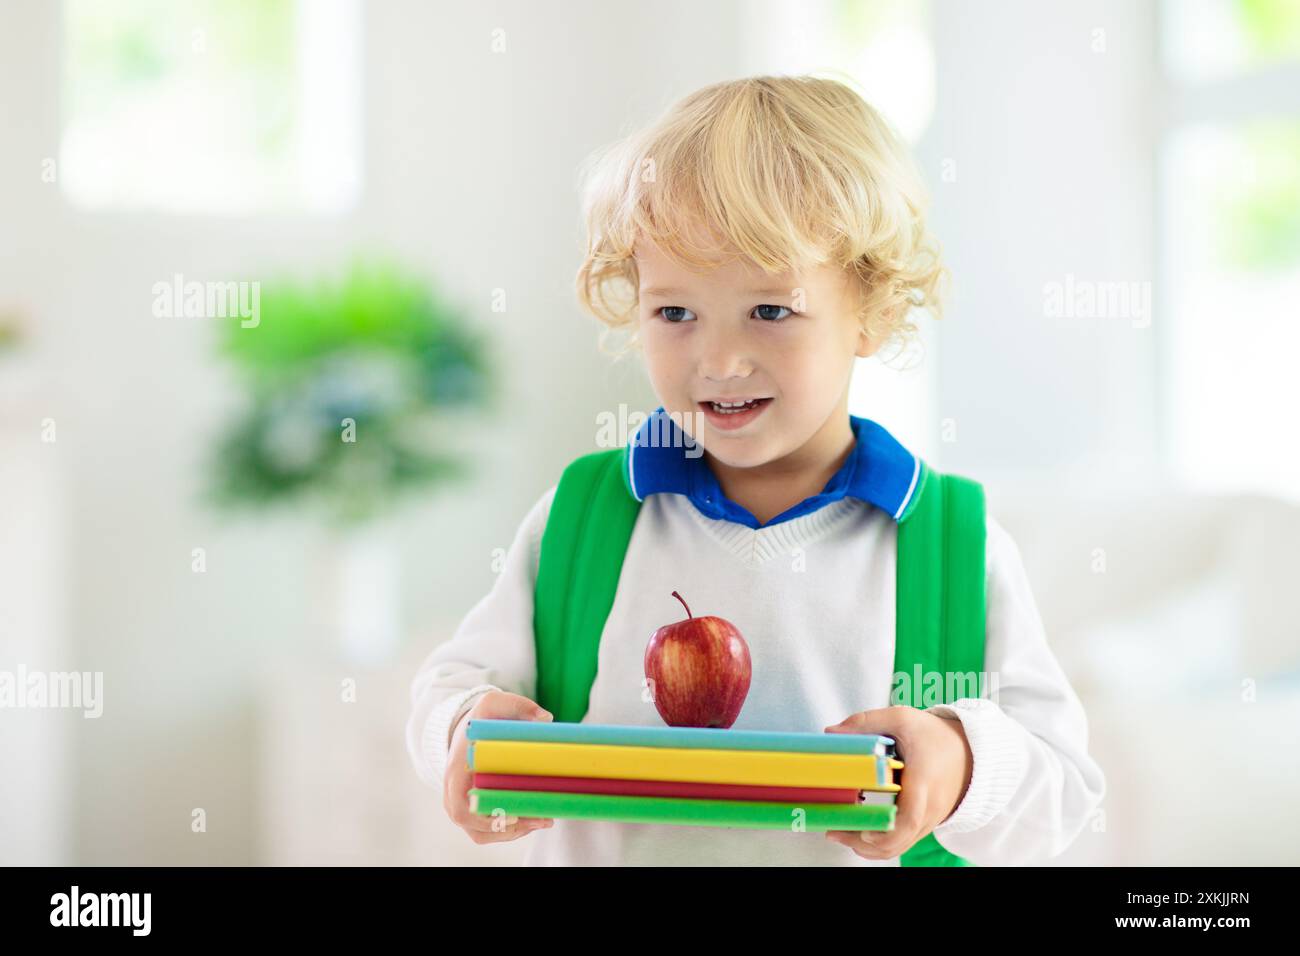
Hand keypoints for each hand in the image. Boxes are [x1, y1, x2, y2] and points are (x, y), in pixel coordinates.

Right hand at [444, 690, 555, 843]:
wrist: (465, 730)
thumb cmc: (481, 719)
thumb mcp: (494, 703)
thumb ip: (519, 705)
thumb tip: (546, 719)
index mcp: (455, 770)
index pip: (460, 806)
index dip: (484, 817)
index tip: (513, 813)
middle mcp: (452, 793)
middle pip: (474, 825)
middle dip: (509, 827)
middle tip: (541, 819)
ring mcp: (460, 804)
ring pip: (482, 833)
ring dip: (514, 832)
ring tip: (544, 820)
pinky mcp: (472, 811)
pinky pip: (487, 831)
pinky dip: (511, 830)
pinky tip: (535, 820)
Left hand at [821, 705, 972, 859]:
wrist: (969, 751)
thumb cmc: (935, 736)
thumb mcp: (902, 718)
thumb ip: (865, 722)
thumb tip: (831, 733)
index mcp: (924, 782)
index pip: (910, 818)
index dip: (886, 831)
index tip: (863, 830)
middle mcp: (929, 808)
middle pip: (898, 841)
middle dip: (864, 843)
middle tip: (834, 831)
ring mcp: (928, 820)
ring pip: (898, 847)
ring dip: (867, 846)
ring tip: (838, 832)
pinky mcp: (923, 824)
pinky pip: (901, 842)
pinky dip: (879, 842)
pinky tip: (857, 828)